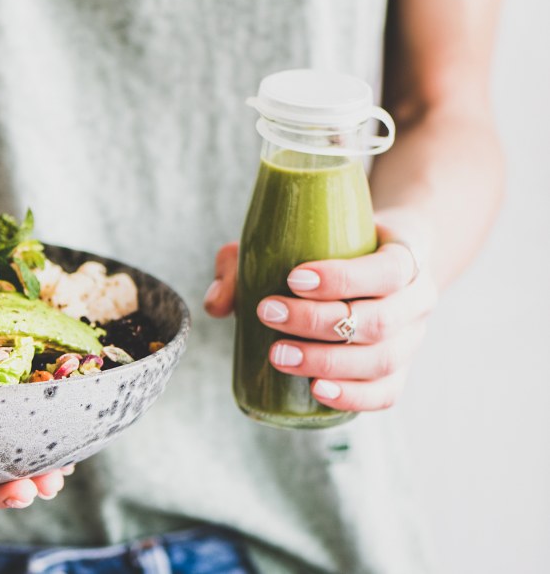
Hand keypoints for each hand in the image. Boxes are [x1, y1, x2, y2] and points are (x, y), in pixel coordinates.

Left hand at [204, 224, 437, 410]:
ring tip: (277, 354)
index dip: (343, 279)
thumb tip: (217, 305)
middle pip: (378, 321)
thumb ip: (246, 263)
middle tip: (268, 314)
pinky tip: (316, 391)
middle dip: (317, 322)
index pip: (388, 271)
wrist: (379, 259)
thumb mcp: (294, 238)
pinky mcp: (399, 372)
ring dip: (325, 362)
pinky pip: (385, 394)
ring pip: (381, 361)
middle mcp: (418, 301)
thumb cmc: (330, 246)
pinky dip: (352, 396)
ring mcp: (412, 340)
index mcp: (406, 256)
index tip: (292, 279)